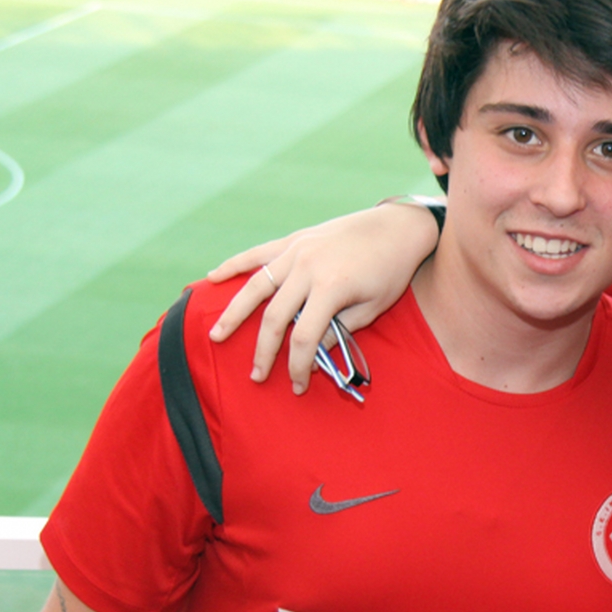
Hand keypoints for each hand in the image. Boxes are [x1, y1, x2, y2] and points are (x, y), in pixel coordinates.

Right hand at [205, 201, 440, 391]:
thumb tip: (312, 356)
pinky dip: (234, 265)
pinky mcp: (295, 239)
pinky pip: (258, 254)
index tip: (297, 384)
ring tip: (217, 335)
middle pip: (274, 317)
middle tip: (256, 376)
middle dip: (264, 350)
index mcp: (331, 287)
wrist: (397, 227)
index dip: (297, 365)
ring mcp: (298, 250)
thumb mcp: (372, 308)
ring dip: (233, 313)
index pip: (303, 337)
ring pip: (256, 286)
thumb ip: (340, 331)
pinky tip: (213, 278)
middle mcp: (308, 267)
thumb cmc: (391, 271)